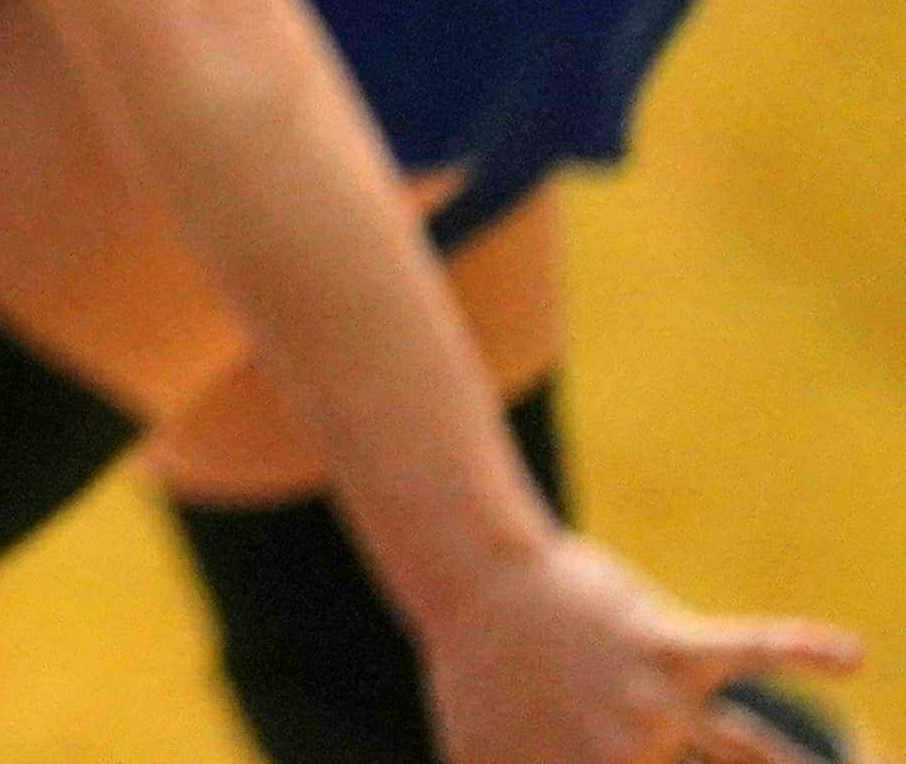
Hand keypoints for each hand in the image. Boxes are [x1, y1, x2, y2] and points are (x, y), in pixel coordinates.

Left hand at [424, 526, 856, 763]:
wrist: (471, 575)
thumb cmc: (479, 663)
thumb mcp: (483, 752)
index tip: (658, 763)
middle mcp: (629, 750)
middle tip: (665, 747)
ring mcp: (652, 701)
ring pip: (745, 748)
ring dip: (787, 763)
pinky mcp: (665, 644)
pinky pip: (747, 648)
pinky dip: (800, 648)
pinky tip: (849, 654)